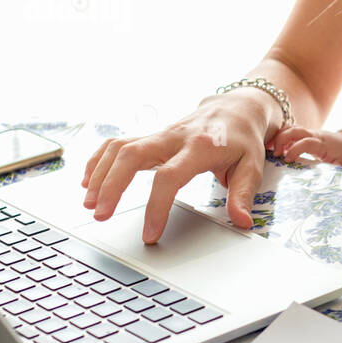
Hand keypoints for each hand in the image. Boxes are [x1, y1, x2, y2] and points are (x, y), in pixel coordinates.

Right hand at [81, 95, 271, 242]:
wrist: (237, 108)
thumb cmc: (243, 139)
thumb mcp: (253, 166)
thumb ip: (243, 194)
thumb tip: (242, 222)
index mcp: (201, 146)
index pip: (170, 176)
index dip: (156, 206)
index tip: (149, 233)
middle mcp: (175, 137)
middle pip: (132, 155)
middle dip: (112, 185)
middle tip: (101, 215)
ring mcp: (160, 134)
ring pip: (120, 147)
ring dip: (100, 174)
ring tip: (90, 204)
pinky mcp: (151, 136)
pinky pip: (118, 143)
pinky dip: (99, 159)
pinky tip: (88, 180)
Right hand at [267, 126, 341, 169]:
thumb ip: (336, 171)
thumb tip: (332, 178)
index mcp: (322, 144)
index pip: (307, 142)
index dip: (295, 149)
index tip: (287, 160)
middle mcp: (314, 135)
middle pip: (295, 130)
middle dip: (281, 139)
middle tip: (274, 154)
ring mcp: (307, 133)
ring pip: (290, 128)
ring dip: (278, 137)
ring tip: (268, 149)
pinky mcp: (302, 134)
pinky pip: (288, 130)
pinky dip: (278, 136)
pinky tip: (271, 146)